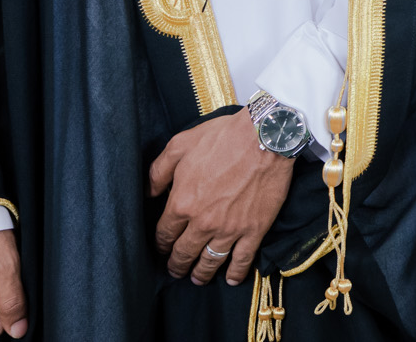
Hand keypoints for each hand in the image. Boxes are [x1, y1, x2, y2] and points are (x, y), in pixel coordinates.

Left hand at [149, 111, 294, 285]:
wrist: (266, 137)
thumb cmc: (223, 138)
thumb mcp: (180, 145)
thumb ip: (158, 171)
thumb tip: (149, 193)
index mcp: (182, 203)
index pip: (164, 234)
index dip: (161, 244)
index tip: (163, 247)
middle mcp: (203, 223)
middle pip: (184, 253)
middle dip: (177, 264)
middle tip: (175, 269)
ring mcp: (229, 229)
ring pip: (209, 262)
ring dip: (201, 274)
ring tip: (197, 278)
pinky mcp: (254, 230)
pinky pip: (242, 260)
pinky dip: (235, 273)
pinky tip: (230, 279)